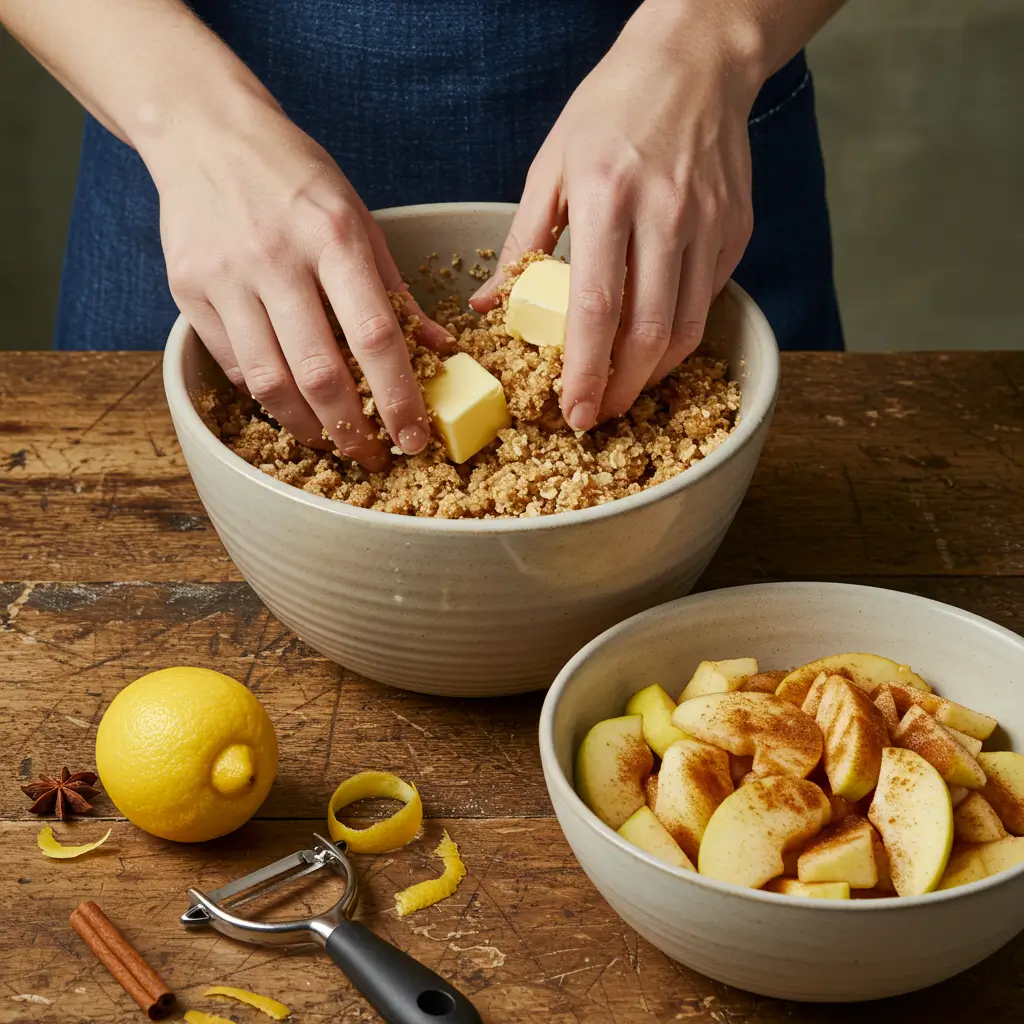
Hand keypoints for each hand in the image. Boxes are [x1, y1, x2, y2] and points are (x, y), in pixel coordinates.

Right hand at [150, 97, 451, 470]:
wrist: (205, 133)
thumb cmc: (294, 177)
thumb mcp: (357, 217)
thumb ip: (396, 289)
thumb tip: (440, 350)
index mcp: (332, 237)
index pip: (376, 336)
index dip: (399, 398)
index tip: (415, 437)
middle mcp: (276, 259)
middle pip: (320, 373)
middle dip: (353, 430)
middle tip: (373, 456)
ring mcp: (226, 277)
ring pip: (270, 382)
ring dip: (307, 426)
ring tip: (332, 440)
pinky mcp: (188, 291)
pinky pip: (234, 366)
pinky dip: (266, 395)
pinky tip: (289, 400)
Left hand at [472, 0, 763, 429]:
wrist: (696, 62)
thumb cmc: (612, 108)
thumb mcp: (551, 165)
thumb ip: (521, 242)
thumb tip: (491, 306)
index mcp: (607, 194)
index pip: (597, 307)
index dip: (586, 371)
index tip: (574, 410)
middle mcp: (665, 212)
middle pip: (648, 332)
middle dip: (621, 389)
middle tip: (599, 414)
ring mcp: (708, 222)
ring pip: (686, 328)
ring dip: (652, 373)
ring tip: (624, 389)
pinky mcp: (735, 229)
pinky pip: (706, 301)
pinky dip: (679, 334)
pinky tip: (652, 341)